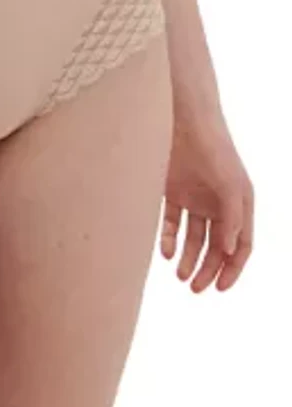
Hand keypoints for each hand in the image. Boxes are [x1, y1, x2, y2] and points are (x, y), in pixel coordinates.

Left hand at [160, 102, 253, 291]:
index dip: (233, 268)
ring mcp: (194, 196)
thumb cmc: (213, 147)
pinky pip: (170, 222)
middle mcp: (218, 202)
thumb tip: (230, 251)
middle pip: (216, 245)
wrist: (182, 118)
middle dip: (208, 269)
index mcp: (240, 202)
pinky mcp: (171, 190)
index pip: (241, 244)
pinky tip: (165, 252)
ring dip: (188, 258)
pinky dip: (168, 238)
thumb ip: (232, 218)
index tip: (220, 288)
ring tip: (180, 276)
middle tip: (195, 288)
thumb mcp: (230, 184)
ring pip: (193, 237)